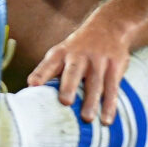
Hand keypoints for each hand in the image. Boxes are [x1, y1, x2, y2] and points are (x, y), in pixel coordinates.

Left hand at [28, 7, 136, 124]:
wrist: (108, 26)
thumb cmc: (78, 49)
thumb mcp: (62, 53)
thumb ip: (50, 73)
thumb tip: (32, 99)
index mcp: (60, 54)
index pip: (48, 64)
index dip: (40, 74)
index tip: (32, 85)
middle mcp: (78, 56)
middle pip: (73, 71)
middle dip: (69, 86)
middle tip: (65, 102)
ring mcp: (98, 60)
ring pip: (95, 82)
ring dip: (92, 101)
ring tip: (87, 119)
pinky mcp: (114, 66)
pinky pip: (112, 87)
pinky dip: (110, 105)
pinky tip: (107, 120)